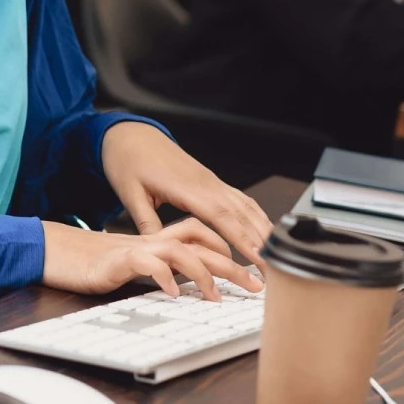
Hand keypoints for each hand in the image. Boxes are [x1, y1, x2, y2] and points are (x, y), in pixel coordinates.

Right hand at [41, 218, 251, 299]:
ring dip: (203, 273)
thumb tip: (184, 287)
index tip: (248, 272)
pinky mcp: (119, 260)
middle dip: (232, 265)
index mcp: (157, 240)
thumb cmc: (91, 261)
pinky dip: (165, 278)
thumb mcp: (133, 265)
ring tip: (216, 297)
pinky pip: (148, 264)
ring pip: (181, 251)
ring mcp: (137, 248)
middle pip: (201, 244)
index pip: (200, 234)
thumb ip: (158, 270)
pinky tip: (174, 294)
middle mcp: (152, 240)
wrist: (55, 251)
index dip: (227, 250)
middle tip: (255, 286)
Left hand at [101, 122, 270, 288]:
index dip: (242, 237)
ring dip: (262, 229)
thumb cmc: (129, 162)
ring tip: (275, 254)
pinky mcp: (211, 181)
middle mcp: (206, 183)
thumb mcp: (130, 194)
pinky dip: (255, 214)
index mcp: (187, 188)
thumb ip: (147, 223)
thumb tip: (160, 250)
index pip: (222, 216)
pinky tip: (262, 228)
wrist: (132, 135)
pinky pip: (240, 198)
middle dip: (260, 240)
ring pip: (245, 205)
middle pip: (241, 213)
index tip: (257, 257)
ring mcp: (211, 181)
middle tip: (274, 267)